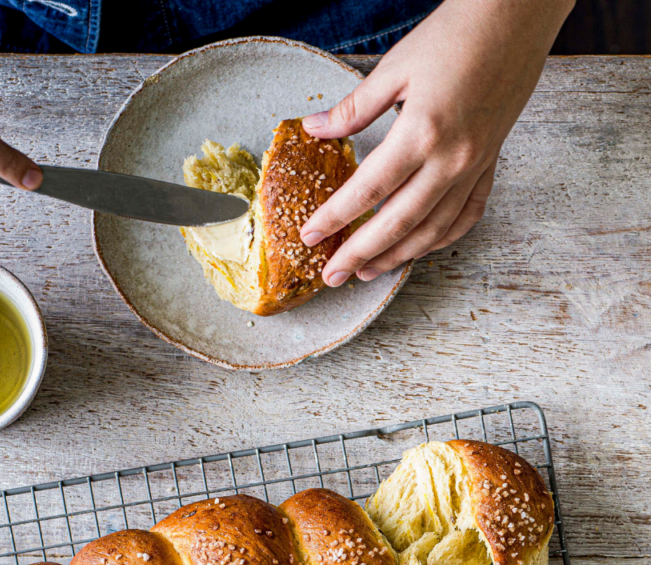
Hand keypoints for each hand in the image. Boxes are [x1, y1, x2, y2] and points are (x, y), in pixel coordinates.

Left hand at [300, 0, 574, 284]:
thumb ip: (354, 109)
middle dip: (359, 254)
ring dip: (397, 257)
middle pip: (397, 224)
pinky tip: (418, 248)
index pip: (368, 190)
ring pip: (432, 230)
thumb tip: (315, 130)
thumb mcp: (395, 67)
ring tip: (366, 271)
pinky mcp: (490, 165)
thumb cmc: (456, 34)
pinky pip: (466, 216)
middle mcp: (451, 160)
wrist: (517, 17)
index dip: (335, 218)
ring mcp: (474, 167)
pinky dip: (441, 238)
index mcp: (422, 132)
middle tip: (331, 276)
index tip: (309, 237)